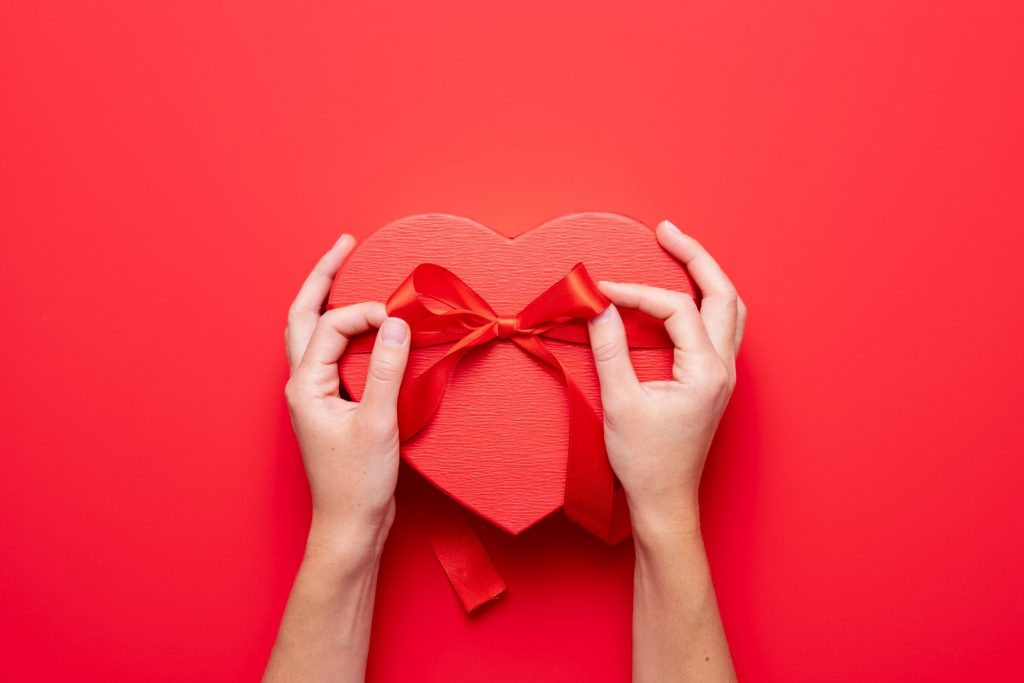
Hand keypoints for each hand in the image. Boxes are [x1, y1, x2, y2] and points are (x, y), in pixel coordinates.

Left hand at [284, 234, 410, 558]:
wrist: (351, 526)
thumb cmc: (357, 483)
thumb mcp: (379, 423)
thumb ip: (388, 369)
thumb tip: (397, 322)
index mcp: (305, 385)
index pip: (334, 327)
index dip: (367, 313)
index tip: (402, 318)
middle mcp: (303, 385)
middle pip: (303, 316)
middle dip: (323, 277)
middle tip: (345, 244)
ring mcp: (315, 395)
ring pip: (312, 334)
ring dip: (327, 300)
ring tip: (345, 270)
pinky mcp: (332, 406)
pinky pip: (332, 354)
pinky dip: (345, 330)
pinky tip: (364, 326)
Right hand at [587, 220, 745, 540]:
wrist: (665, 501)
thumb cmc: (645, 462)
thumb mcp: (620, 402)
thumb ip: (609, 349)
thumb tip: (597, 307)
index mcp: (706, 370)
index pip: (675, 309)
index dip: (636, 294)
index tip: (600, 293)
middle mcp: (723, 368)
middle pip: (722, 294)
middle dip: (695, 257)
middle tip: (666, 230)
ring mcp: (723, 376)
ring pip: (730, 309)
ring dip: (707, 278)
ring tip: (679, 251)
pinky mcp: (713, 383)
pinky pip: (721, 329)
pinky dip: (704, 303)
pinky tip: (682, 297)